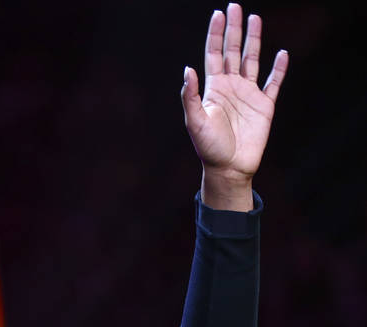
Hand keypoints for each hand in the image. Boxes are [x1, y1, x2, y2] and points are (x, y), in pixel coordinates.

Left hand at [181, 4, 287, 205]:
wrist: (229, 168)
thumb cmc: (208, 148)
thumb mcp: (194, 122)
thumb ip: (190, 97)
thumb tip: (187, 69)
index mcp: (213, 88)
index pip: (213, 54)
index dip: (215, 34)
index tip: (218, 14)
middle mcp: (230, 87)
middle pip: (232, 51)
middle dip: (234, 29)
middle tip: (235, 6)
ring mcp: (248, 94)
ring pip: (252, 61)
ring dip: (255, 41)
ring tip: (256, 19)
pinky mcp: (265, 106)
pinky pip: (274, 83)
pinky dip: (279, 68)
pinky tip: (282, 54)